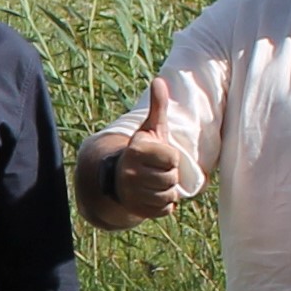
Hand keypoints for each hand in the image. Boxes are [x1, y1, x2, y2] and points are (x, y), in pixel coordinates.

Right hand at [112, 78, 183, 218]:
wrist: (118, 178)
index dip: (171, 157)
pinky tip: (153, 196)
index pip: (172, 158)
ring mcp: (131, 192)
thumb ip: (158, 106)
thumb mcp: (151, 129)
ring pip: (168, 196)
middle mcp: (130, 172)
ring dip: (167, 191)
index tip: (160, 155)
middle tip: (157, 171)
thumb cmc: (142, 151)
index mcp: (136, 150)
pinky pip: (164, 210)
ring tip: (155, 182)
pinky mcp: (135, 209)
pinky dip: (164, 205)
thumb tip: (159, 80)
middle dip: (170, 176)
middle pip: (171, 179)